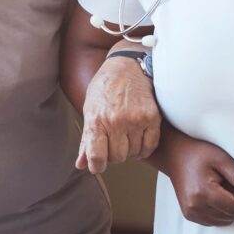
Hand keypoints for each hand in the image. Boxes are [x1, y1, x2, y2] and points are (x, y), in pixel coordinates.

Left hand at [78, 52, 161, 172]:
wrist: (127, 67)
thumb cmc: (105, 88)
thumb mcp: (89, 110)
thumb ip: (86, 139)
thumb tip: (81, 164)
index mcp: (97, 120)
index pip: (97, 156)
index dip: (97, 166)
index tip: (98, 166)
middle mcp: (116, 121)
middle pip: (117, 157)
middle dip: (114, 155)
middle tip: (114, 143)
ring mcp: (136, 120)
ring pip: (134, 153)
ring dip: (130, 150)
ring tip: (126, 137)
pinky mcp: (152, 117)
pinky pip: (150, 146)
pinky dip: (145, 149)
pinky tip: (139, 141)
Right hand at [158, 134, 233, 226]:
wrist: (174, 155)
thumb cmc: (198, 154)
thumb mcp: (222, 160)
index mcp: (204, 193)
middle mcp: (195, 207)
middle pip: (231, 215)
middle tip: (229, 184)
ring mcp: (191, 213)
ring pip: (224, 221)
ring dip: (228, 208)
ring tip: (221, 189)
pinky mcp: (190, 215)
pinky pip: (214, 221)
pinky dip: (219, 212)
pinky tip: (214, 196)